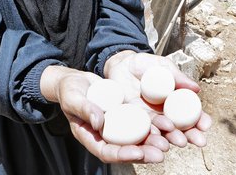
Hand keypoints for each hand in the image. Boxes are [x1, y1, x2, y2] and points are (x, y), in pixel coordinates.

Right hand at [40, 65, 171, 163]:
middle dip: (143, 153)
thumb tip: (99, 123)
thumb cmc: (69, 90)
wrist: (75, 80)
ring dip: (151, 142)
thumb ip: (85, 109)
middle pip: (125, 150)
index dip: (122, 155)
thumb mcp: (73, 97)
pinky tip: (164, 126)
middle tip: (160, 153)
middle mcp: (104, 135)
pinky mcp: (124, 115)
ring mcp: (115, 126)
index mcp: (89, 136)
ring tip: (167, 143)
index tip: (137, 153)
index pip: (105, 152)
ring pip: (135, 139)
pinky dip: (151, 126)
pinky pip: (138, 123)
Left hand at [104, 51, 212, 148]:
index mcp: (175, 101)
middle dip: (190, 135)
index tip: (206, 125)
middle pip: (180, 127)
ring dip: (171, 138)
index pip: (191, 113)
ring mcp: (149, 117)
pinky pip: (143, 127)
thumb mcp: (163, 66)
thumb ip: (178, 77)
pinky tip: (156, 137)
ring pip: (162, 131)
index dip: (200, 120)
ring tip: (178, 142)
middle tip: (198, 141)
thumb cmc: (143, 64)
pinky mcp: (135, 118)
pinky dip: (150, 134)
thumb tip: (196, 89)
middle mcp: (164, 112)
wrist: (120, 64)